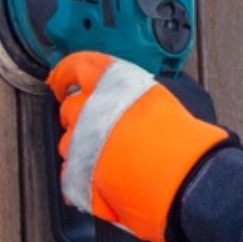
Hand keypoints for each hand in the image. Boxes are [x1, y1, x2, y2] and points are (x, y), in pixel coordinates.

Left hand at [50, 52, 230, 241]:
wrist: (180, 174)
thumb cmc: (179, 136)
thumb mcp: (166, 95)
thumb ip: (138, 91)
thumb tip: (134, 95)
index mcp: (111, 81)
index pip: (77, 66)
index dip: (66, 73)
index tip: (62, 78)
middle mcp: (90, 107)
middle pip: (70, 106)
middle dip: (78, 112)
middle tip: (95, 120)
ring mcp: (80, 141)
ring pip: (67, 140)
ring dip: (81, 145)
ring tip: (107, 153)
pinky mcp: (77, 172)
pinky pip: (69, 171)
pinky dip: (81, 173)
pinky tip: (101, 175)